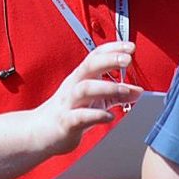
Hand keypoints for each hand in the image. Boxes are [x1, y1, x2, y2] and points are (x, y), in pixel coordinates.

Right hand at [16, 41, 140, 156]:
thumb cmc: (69, 112)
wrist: (40, 132)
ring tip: (125, 90)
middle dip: (109, 60)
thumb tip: (137, 91)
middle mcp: (74, 86)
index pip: (95, 56)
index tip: (130, 46)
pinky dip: (96, 115)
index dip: (112, 48)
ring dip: (106, 88)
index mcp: (81, 77)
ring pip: (85, 89)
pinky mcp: (66, 122)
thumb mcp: (95, 100)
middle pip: (89, 66)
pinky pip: (80, 116)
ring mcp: (69, 103)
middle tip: (127, 59)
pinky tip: (109, 116)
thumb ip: (116, 95)